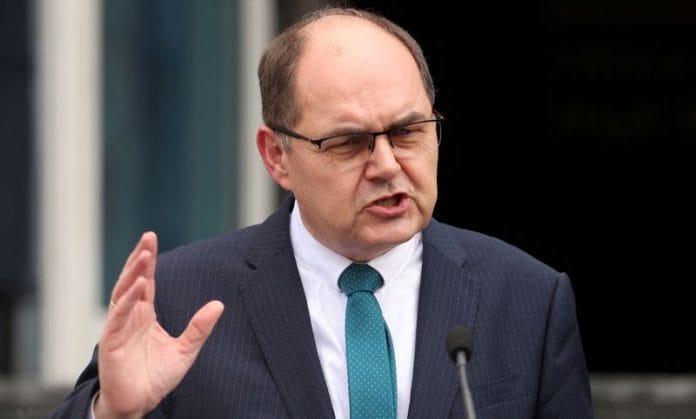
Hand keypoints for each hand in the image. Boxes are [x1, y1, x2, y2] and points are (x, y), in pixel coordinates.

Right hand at [94, 232, 223, 417]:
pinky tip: (138, 286)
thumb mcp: (185, 350)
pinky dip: (128, 300)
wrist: (139, 404)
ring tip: (144, 255)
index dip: (149, 260)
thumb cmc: (155, 378)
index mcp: (144, 315)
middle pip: (133, 280)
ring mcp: (118, 327)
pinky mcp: (111, 342)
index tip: (152, 239)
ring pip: (123, 294)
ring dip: (133, 273)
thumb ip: (200, 328)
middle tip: (148, 237)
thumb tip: (219, 304)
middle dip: (139, 258)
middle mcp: (130, 316)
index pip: (146, 281)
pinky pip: (118, 317)